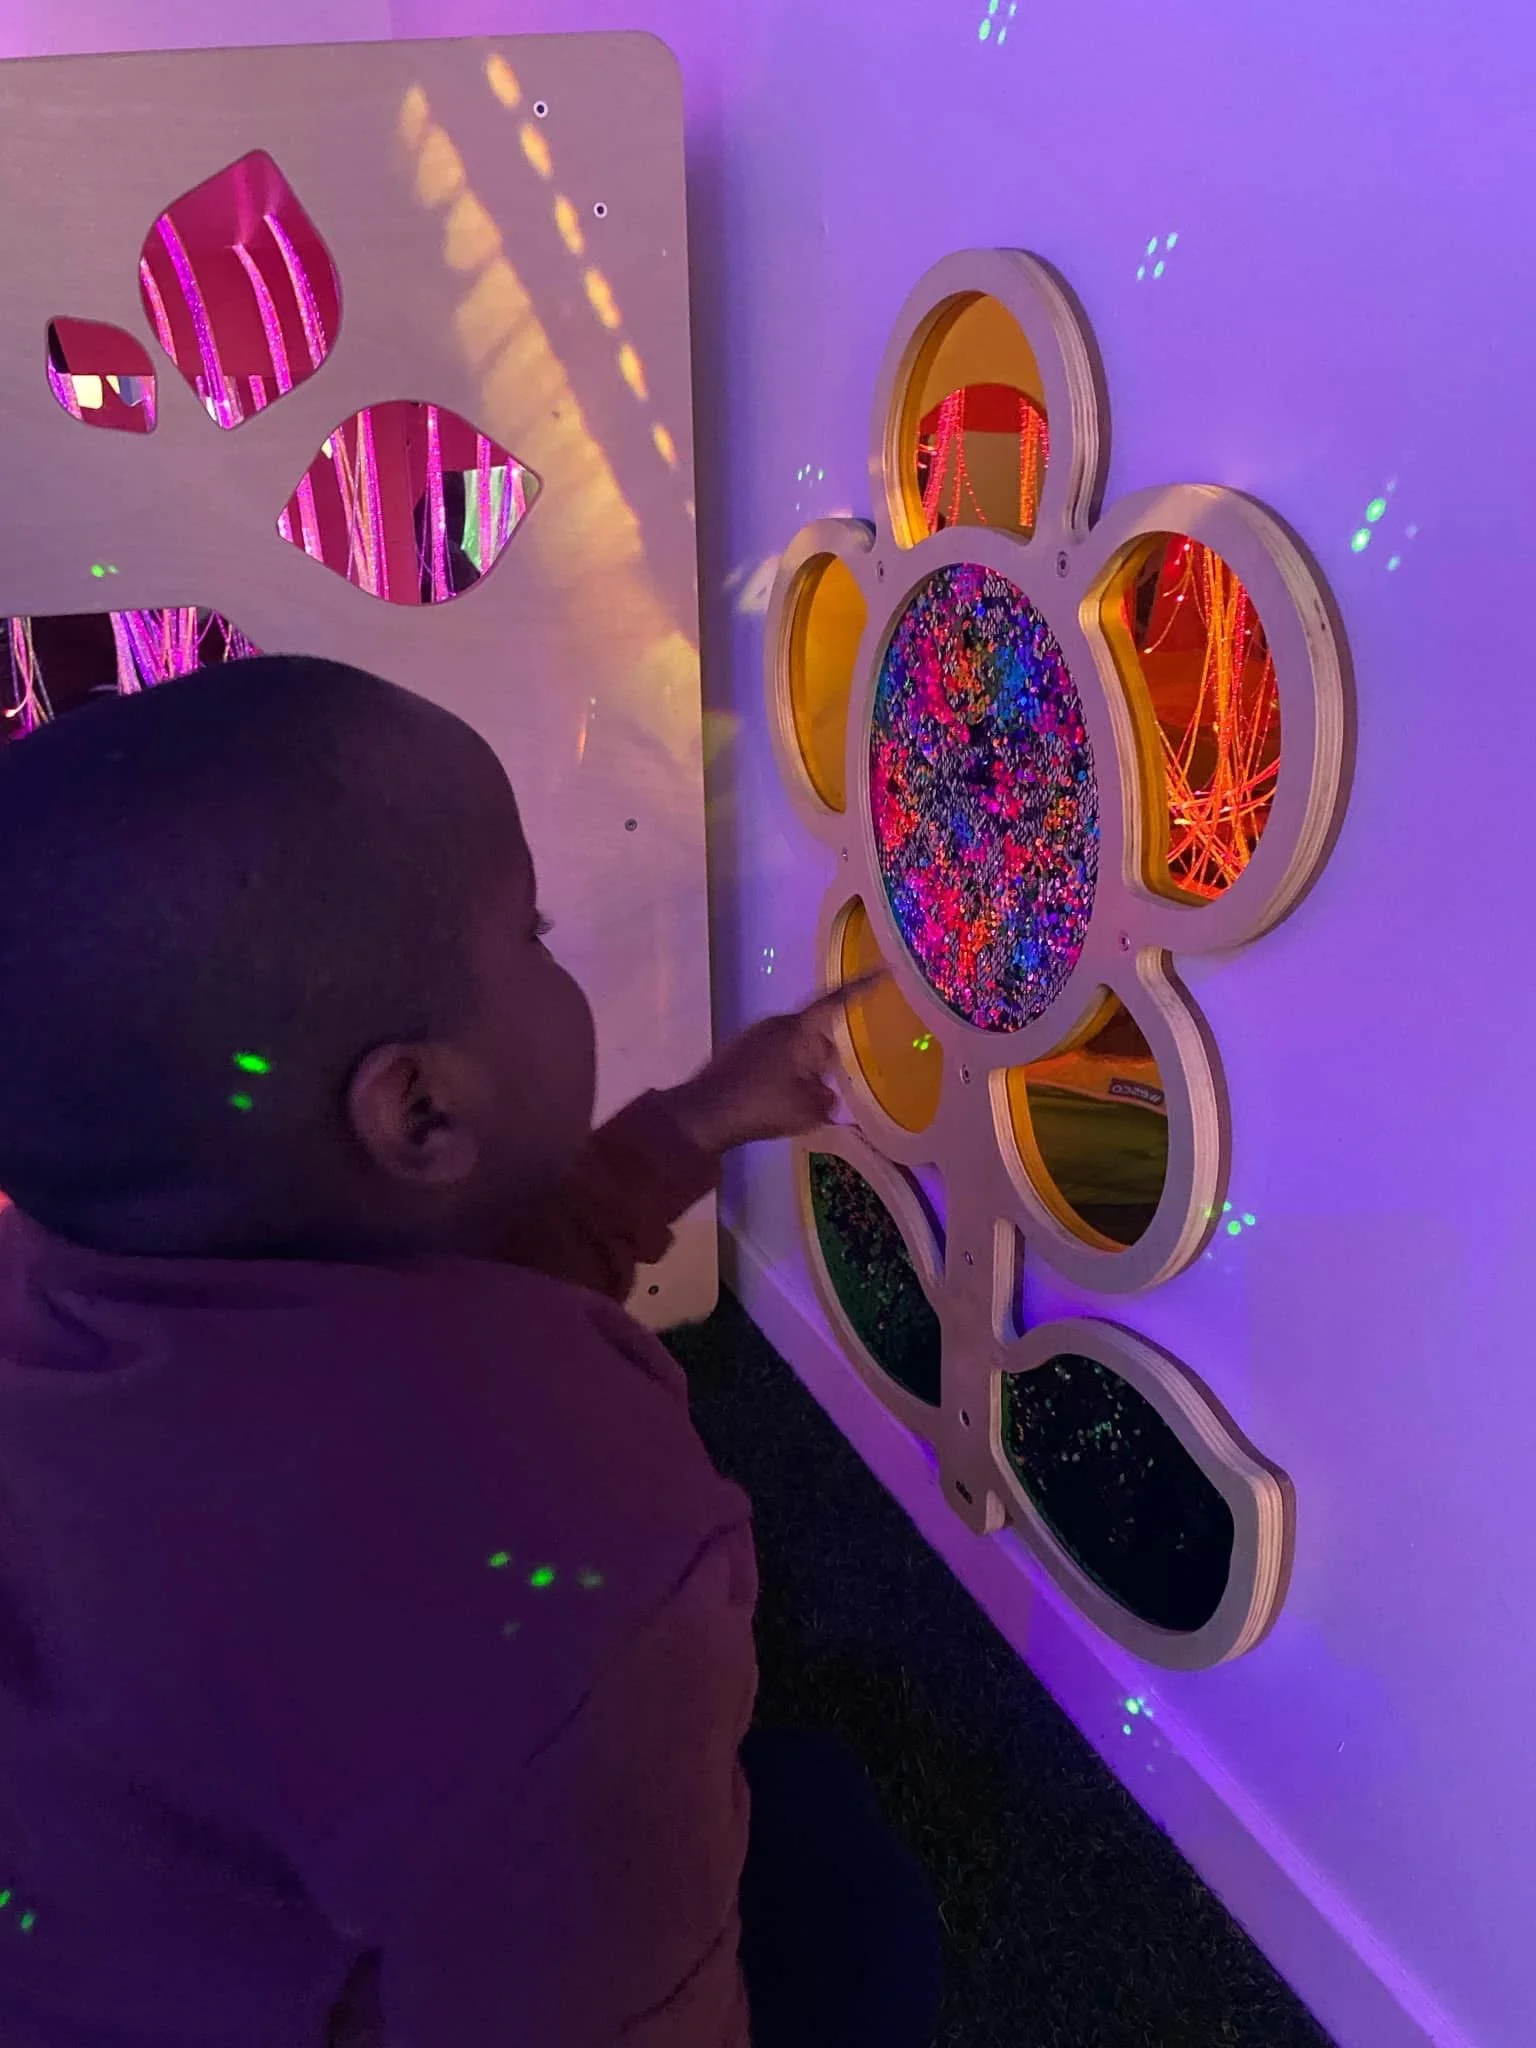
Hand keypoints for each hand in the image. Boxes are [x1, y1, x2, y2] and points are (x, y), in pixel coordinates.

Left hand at [662, 975, 885, 1156]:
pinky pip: (774, 1056)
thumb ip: (828, 1098)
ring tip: (799, 1099)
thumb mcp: (809, 1110)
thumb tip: (826, 1092)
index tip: (883, 971)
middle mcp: (777, 1024)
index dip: (862, 987)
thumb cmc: (763, 1106)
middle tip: (828, 1085)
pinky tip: (776, 1099)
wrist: (704, 1114)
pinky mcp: (739, 1050)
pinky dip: (782, 1072)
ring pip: (794, 1047)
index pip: (837, 1002)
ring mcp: (755, 1035)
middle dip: (825, 1057)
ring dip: (802, 1067)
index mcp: (799, 1031)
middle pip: (815, 1033)